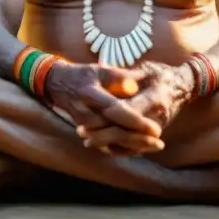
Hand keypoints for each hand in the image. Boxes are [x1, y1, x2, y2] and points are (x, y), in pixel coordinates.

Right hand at [45, 62, 163, 155]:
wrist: (59, 86)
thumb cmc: (83, 75)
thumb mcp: (100, 69)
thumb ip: (120, 76)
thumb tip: (140, 81)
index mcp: (90, 94)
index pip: (115, 111)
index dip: (135, 121)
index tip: (154, 128)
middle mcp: (86, 114)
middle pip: (115, 131)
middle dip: (138, 138)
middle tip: (160, 141)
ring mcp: (85, 126)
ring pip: (112, 142)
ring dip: (134, 145)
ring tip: (156, 146)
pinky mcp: (87, 133)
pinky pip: (106, 146)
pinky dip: (124, 149)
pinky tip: (141, 149)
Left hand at [80, 62, 194, 152]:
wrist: (183, 87)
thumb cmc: (162, 75)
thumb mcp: (147, 69)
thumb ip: (128, 75)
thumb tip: (105, 74)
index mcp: (155, 98)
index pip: (129, 111)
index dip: (108, 115)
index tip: (90, 115)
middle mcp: (157, 116)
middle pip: (125, 131)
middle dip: (102, 134)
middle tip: (81, 131)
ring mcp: (156, 128)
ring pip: (128, 143)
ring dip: (107, 143)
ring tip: (86, 140)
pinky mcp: (154, 136)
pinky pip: (134, 148)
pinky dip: (117, 149)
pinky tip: (101, 146)